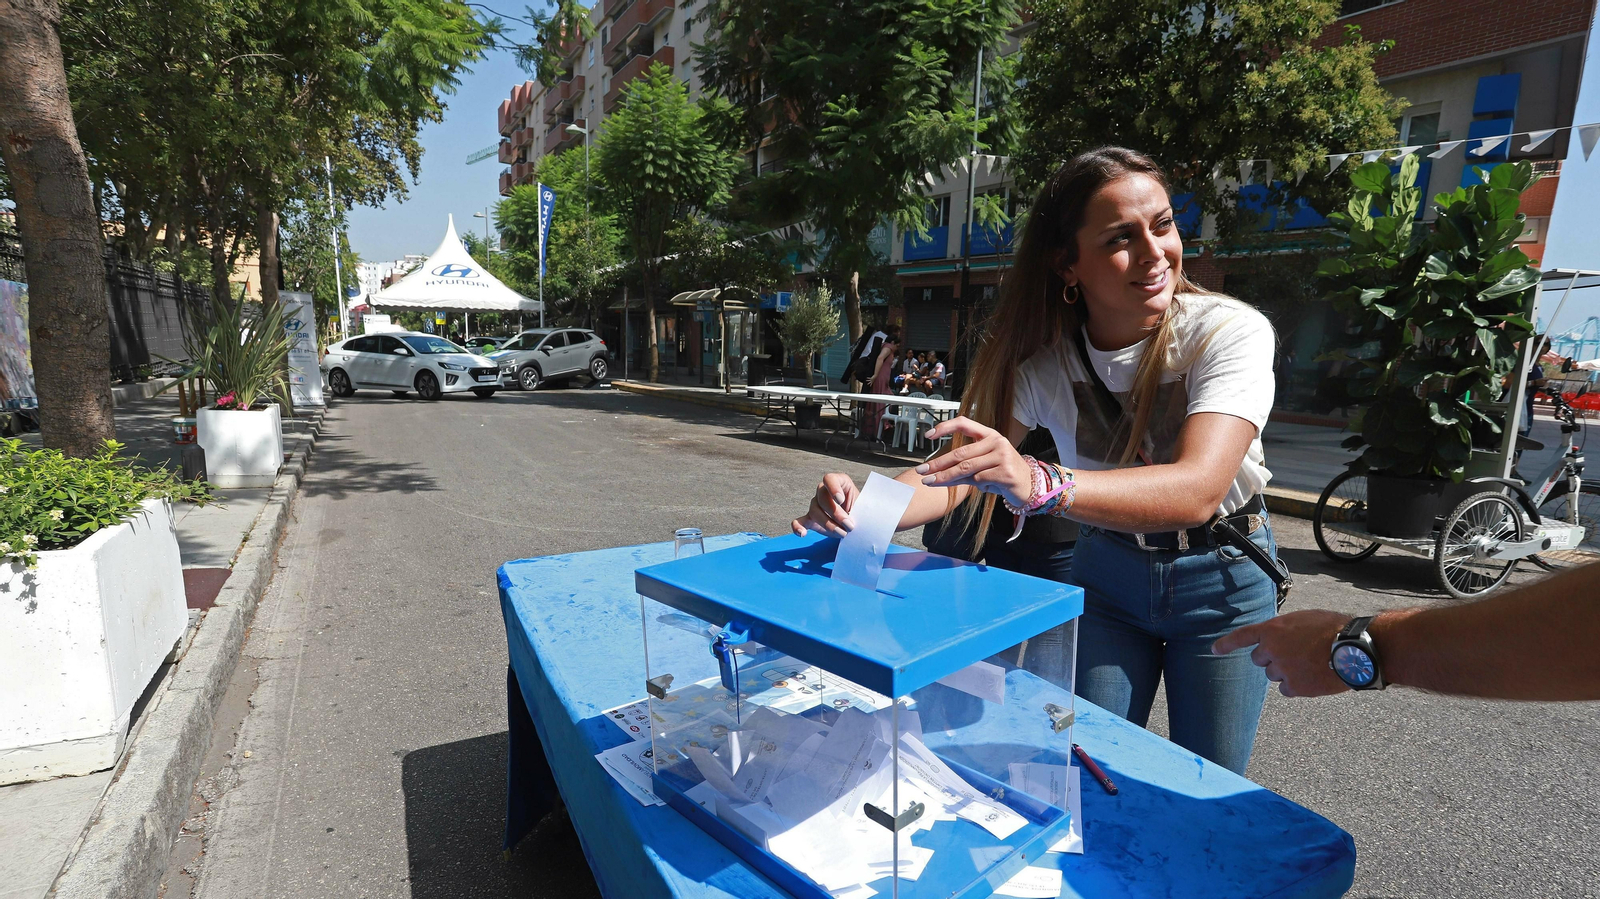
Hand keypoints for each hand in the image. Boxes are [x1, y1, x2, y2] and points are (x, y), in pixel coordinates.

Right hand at [791, 473, 858, 537]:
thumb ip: (860, 507)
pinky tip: (802, 533)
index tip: (840, 500)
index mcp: (838, 482)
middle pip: (822, 498)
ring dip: (828, 524)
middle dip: (836, 513)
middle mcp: (824, 491)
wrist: (856, 523)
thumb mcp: (864, 505)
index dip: (833, 488)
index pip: (830, 479)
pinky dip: (798, 527)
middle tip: (849, 525)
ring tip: (842, 533)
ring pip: (815, 511)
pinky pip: (799, 521)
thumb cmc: (861, 511)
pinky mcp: (811, 519)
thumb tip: (856, 516)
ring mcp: (816, 505)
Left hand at [913, 417, 1032, 505]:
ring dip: (946, 477)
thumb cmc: (1003, 473)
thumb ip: (964, 464)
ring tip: (931, 482)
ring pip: (966, 468)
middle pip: (960, 453)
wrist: (1030, 485)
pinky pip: (979, 480)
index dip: (945, 427)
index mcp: (990, 434)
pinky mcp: (1006, 472)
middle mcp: (997, 442)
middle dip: (938, 464)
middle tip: (922, 470)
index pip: (964, 424)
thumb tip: (936, 471)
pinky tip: (983, 487)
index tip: (928, 435)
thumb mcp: (984, 464)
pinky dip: (975, 486)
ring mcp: (1003, 456)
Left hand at [1212, 610, 1351, 697]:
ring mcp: (1282, 669)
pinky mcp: (1295, 686)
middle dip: (1270, 658)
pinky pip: (1286, 689)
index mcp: (1273, 629)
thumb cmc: (1334, 629)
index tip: (1214, 650)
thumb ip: (1286, 629)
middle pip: (1259, 659)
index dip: (1226, 643)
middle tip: (1293, 655)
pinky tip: (1311, 678)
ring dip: (1285, 671)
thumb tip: (1281, 638)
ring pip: (1272, 675)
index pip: (1242, 636)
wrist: (1355, 648)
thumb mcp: (1305, 619)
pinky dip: (1296, 686)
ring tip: (1308, 664)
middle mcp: (1272, 649)